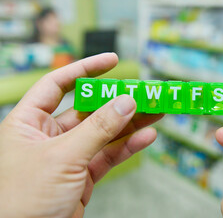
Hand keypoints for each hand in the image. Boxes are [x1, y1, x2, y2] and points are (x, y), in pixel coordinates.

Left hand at [0, 53, 162, 217]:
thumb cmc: (23, 202)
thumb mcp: (62, 157)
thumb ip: (97, 129)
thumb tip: (125, 102)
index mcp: (28, 123)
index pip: (57, 84)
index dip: (84, 69)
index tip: (111, 61)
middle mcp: (47, 136)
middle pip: (88, 109)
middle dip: (117, 101)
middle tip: (145, 92)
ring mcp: (67, 156)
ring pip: (103, 133)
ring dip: (130, 123)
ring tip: (156, 112)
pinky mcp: (81, 176)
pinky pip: (108, 156)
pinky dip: (128, 147)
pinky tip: (147, 137)